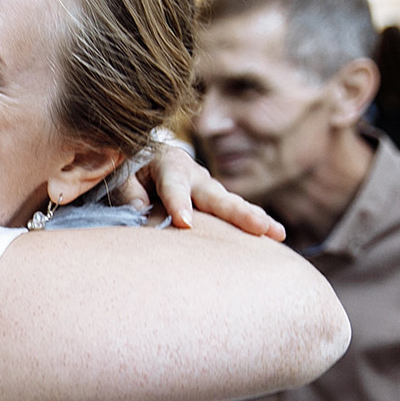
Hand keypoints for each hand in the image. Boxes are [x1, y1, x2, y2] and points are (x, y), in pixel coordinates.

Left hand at [115, 138, 283, 239]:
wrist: (145, 164)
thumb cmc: (132, 175)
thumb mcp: (123, 181)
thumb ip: (130, 196)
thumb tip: (142, 214)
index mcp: (169, 164)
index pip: (174, 186)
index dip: (179, 203)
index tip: (184, 223)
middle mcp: (196, 175)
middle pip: (216, 196)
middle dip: (237, 213)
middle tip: (258, 227)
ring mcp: (210, 189)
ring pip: (233, 205)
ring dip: (255, 219)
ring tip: (277, 233)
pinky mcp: (217, 202)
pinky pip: (236, 214)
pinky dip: (254, 224)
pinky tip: (275, 236)